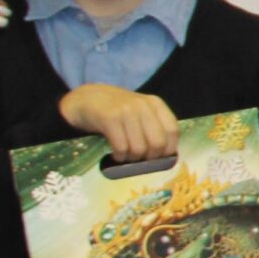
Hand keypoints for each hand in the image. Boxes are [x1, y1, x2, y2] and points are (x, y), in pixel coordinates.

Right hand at [59, 85, 180, 162]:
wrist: (85, 98)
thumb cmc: (116, 111)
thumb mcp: (139, 111)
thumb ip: (154, 126)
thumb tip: (167, 156)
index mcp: (155, 103)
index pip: (173, 130)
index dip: (168, 149)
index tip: (159, 157)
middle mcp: (143, 105)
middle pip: (158, 143)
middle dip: (150, 158)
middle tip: (140, 159)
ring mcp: (126, 111)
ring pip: (139, 149)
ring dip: (132, 159)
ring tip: (126, 155)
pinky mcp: (109, 119)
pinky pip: (121, 148)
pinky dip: (119, 157)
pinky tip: (116, 154)